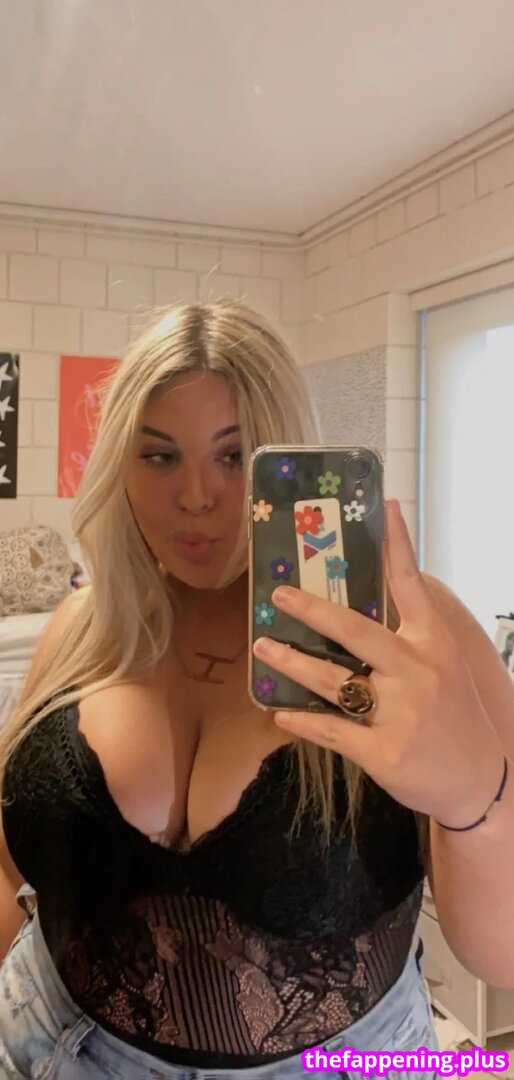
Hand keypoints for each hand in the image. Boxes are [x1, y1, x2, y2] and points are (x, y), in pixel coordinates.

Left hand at [253, 499, 503, 825]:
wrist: (479, 781)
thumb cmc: (455, 717)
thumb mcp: (446, 666)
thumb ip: (414, 634)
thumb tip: (378, 594)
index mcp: (434, 644)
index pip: (412, 585)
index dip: (397, 545)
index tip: (385, 506)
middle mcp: (417, 672)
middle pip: (355, 631)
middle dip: (312, 609)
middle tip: (279, 594)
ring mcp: (400, 714)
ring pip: (333, 680)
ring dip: (292, 662)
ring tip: (263, 646)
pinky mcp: (383, 752)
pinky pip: (331, 730)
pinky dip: (302, 721)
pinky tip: (280, 715)